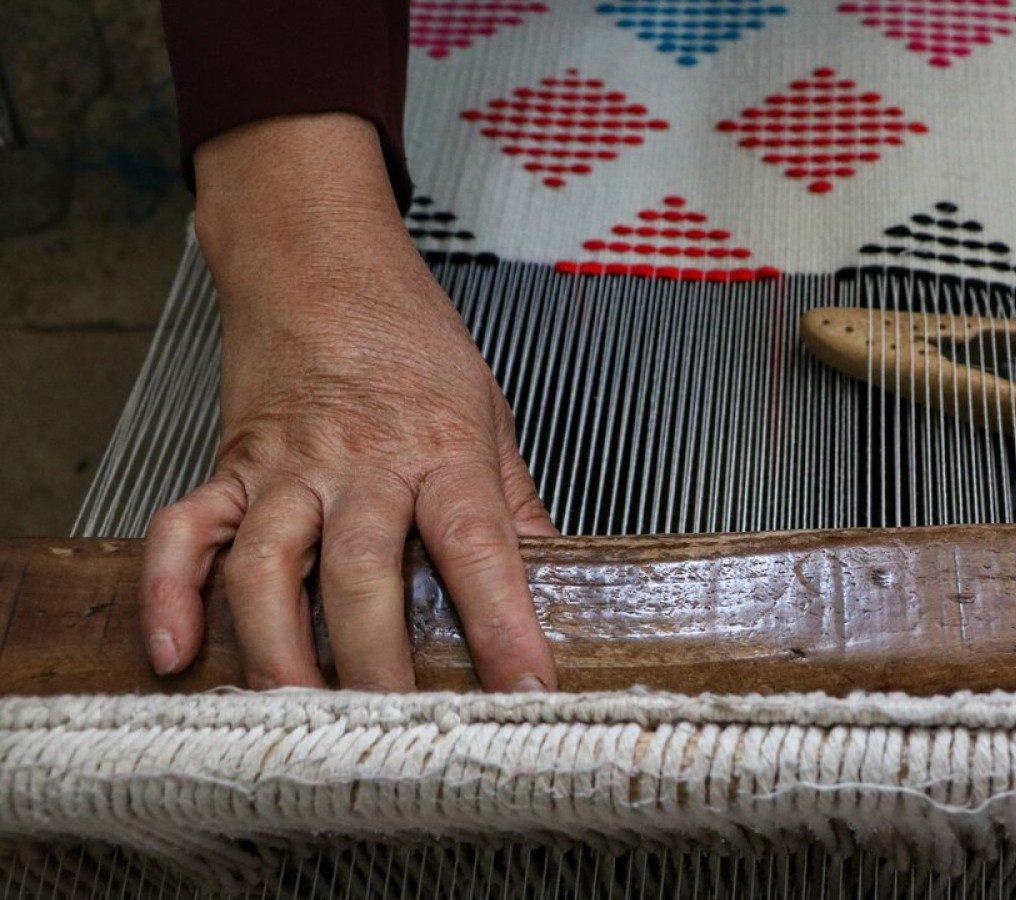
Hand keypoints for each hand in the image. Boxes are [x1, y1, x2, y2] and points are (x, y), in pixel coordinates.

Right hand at [139, 114, 557, 691]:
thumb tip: (554, 578)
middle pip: (363, 573)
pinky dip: (170, 590)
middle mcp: (362, 465)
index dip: (505, 624)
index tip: (527, 686)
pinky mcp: (232, 467)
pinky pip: (186, 531)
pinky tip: (177, 648)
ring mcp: (288, 467)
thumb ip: (514, 503)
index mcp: (442, 452)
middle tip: (398, 733)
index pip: (481, 548)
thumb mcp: (489, 414)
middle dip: (379, 663)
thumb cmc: (412, 340)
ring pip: (268, 566)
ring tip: (297, 716)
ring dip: (277, 649)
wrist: (323, 263)